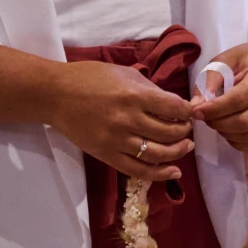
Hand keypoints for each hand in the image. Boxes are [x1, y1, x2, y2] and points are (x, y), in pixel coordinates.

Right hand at [48, 59, 195, 182]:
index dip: (188, 112)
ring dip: (177, 152)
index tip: (191, 112)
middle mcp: (128, 120)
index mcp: (134, 96)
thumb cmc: (90, 78)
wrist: (56, 95)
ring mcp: (116, 140)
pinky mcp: (106, 155)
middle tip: (188, 129)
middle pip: (169, 133)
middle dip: (185, 132)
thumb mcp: (125, 74)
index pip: (174, 108)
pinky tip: (173, 172)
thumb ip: (150, 89)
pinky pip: (137, 170)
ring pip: (157, 154)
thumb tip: (174, 103)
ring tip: (185, 147)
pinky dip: (158, 174)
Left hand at [192, 26, 247, 155]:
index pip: (237, 100)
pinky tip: (230, 133)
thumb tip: (195, 107)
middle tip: (205, 118)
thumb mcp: (224, 61)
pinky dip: (240, 144)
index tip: (196, 111)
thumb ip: (208, 81)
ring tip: (218, 123)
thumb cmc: (247, 59)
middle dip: (218, 124)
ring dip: (227, 135)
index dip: (214, 110)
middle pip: (244, 122)